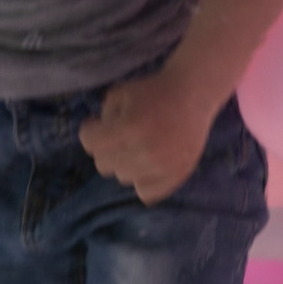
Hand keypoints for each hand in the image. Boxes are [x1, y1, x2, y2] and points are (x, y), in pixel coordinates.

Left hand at [80, 65, 220, 203]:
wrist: (193, 94)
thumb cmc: (153, 91)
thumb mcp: (119, 93)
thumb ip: (103, 116)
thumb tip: (94, 139)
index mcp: (129, 127)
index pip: (89, 143)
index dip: (89, 132)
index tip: (96, 125)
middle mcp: (146, 151)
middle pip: (103, 164)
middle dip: (106, 148)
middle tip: (119, 136)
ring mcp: (163, 166)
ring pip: (124, 177)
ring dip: (125, 163)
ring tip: (137, 147)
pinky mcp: (177, 176)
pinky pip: (146, 193)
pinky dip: (142, 181)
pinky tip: (147, 165)